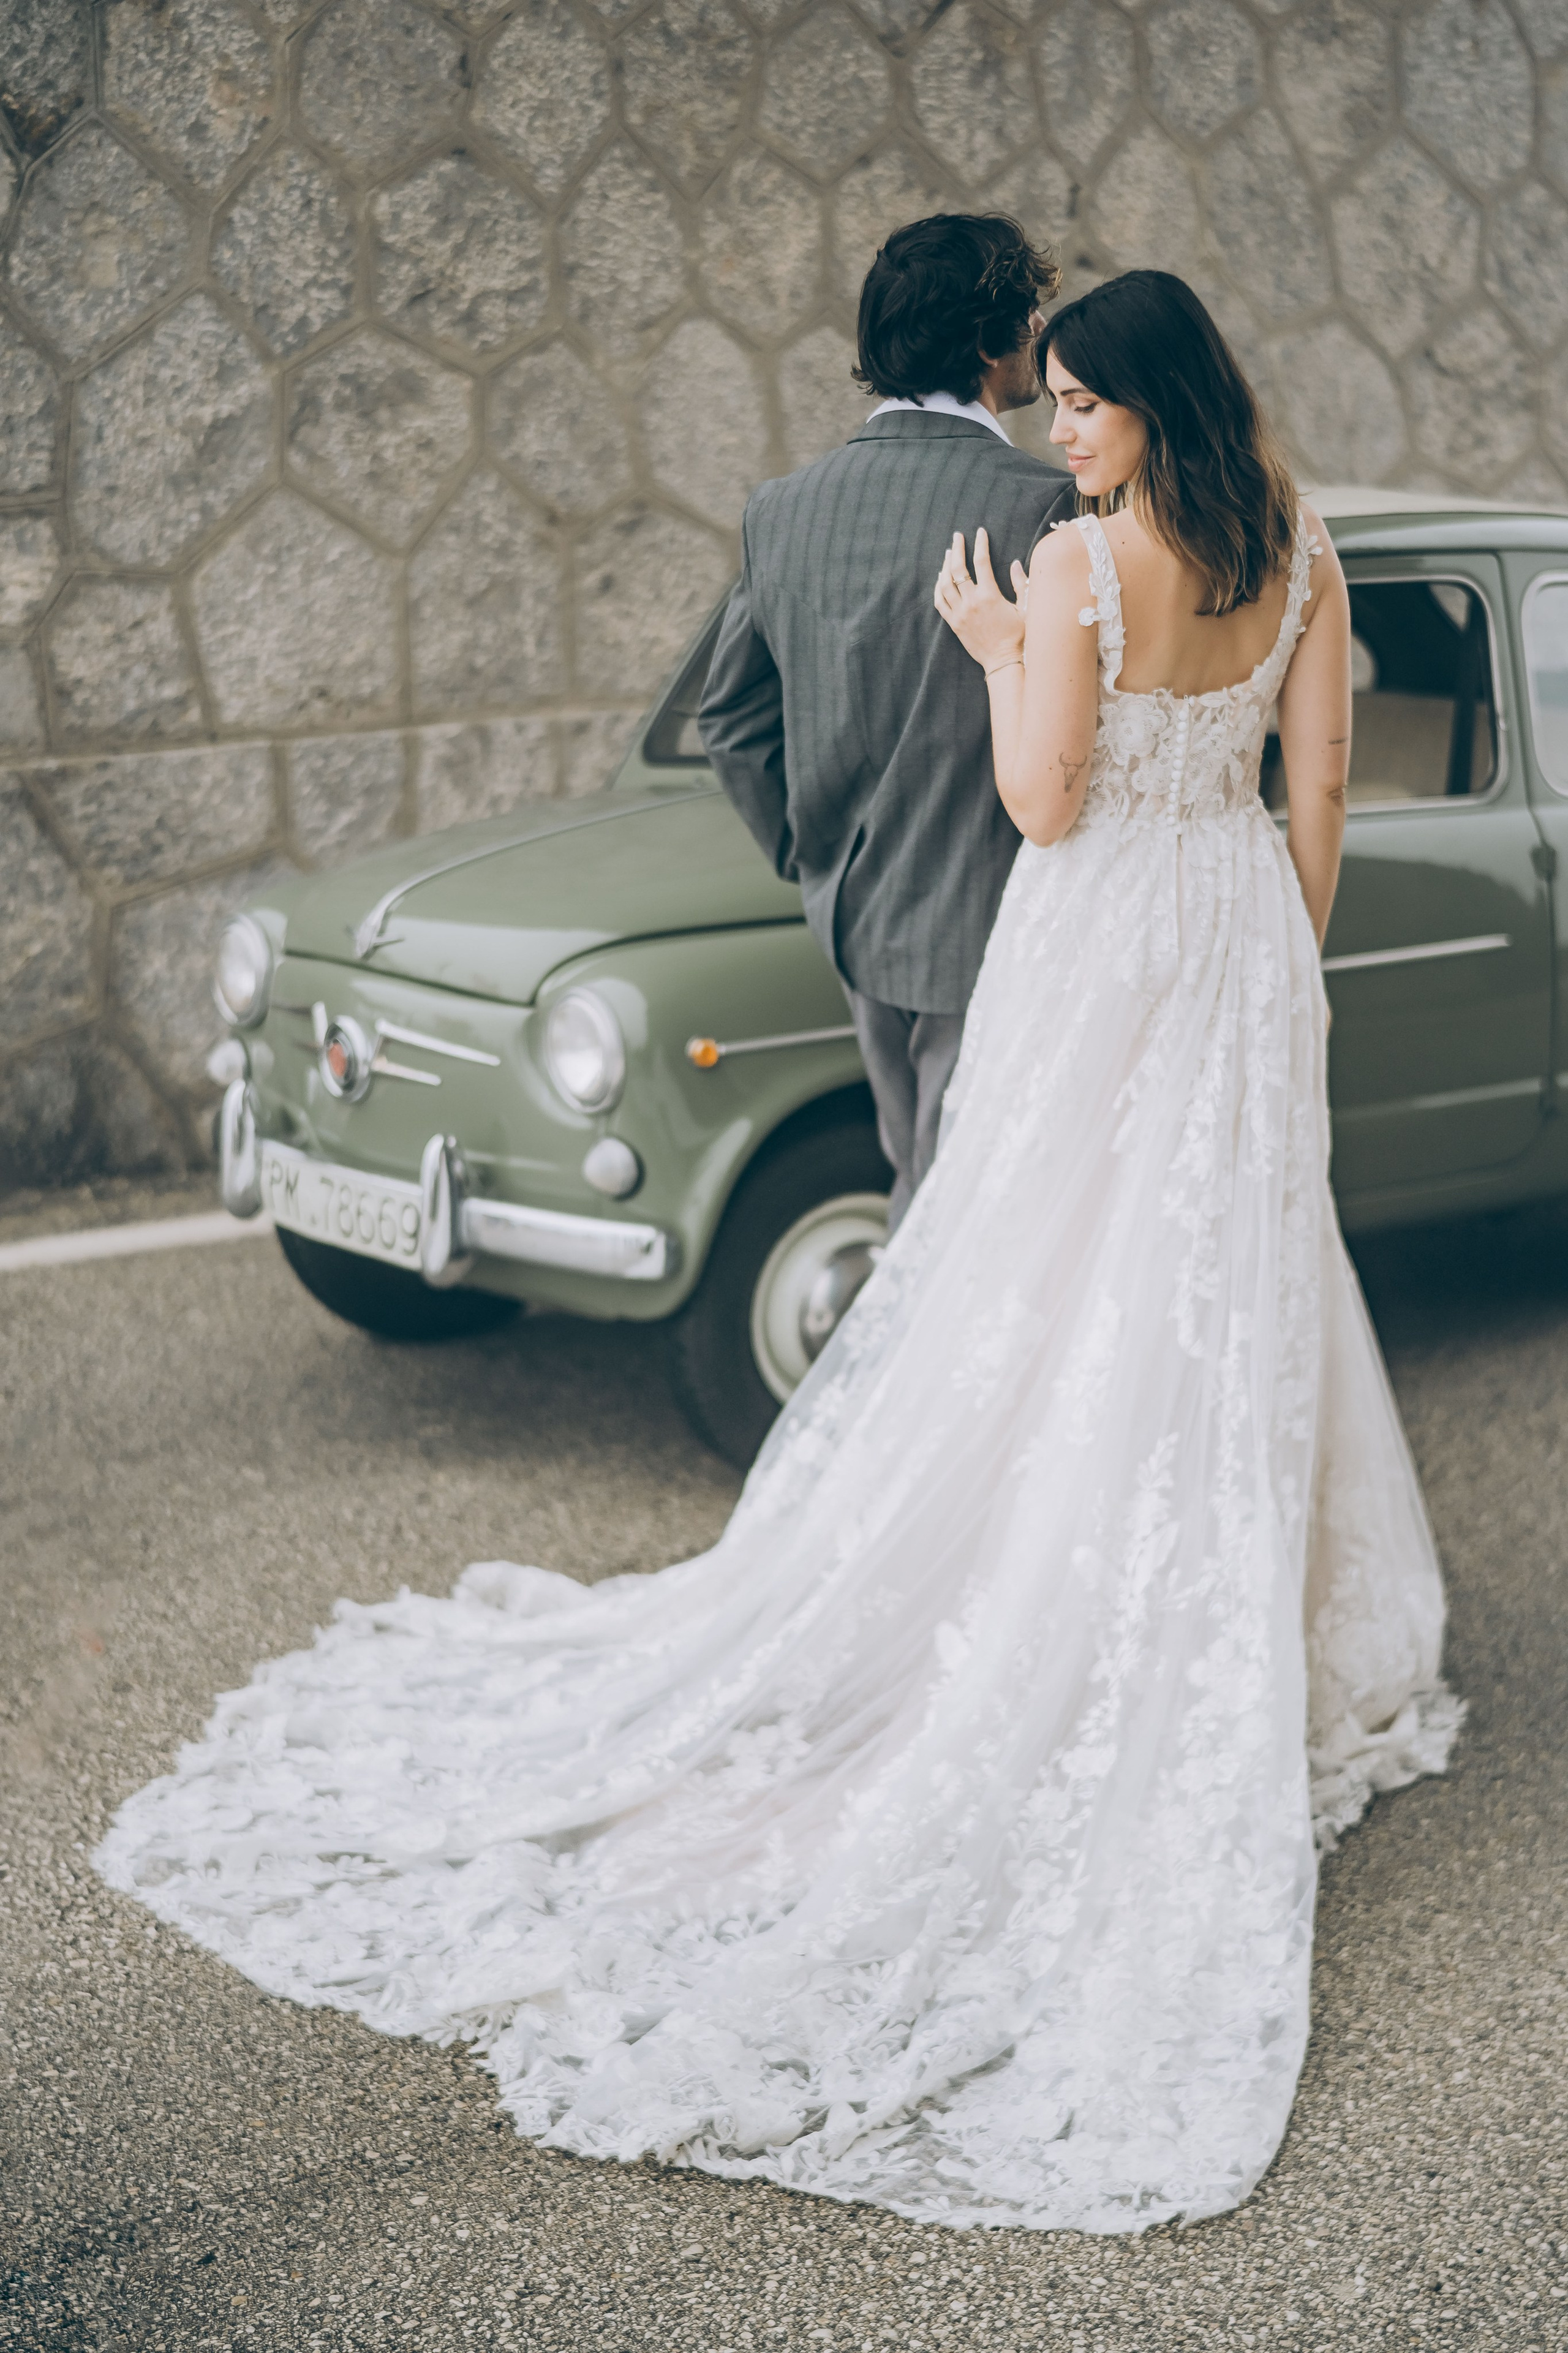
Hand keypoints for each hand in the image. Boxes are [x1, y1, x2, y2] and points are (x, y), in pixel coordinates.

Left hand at [933, 528, 1028, 672]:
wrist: (1003, 660)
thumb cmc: (1018, 635)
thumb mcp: (1025, 608)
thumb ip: (1020, 584)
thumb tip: (1015, 563)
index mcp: (990, 595)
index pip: (981, 561)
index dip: (980, 543)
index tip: (980, 532)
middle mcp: (971, 602)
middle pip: (958, 569)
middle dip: (957, 549)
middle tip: (957, 537)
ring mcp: (960, 613)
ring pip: (945, 584)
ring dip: (945, 566)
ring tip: (949, 554)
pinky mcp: (954, 624)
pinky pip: (940, 602)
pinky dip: (938, 588)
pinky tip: (940, 578)